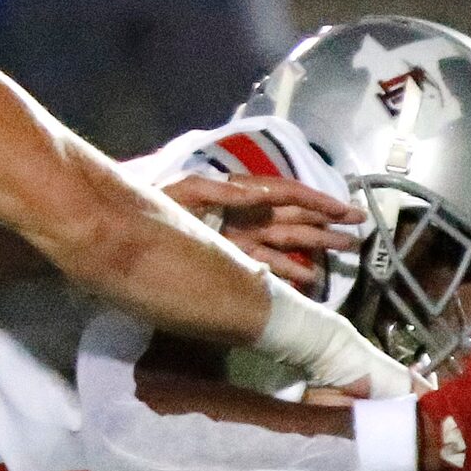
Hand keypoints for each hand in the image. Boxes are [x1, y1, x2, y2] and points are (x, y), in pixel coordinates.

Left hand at [162, 171, 360, 286]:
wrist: (112, 228)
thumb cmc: (145, 201)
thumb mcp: (182, 191)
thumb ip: (220, 192)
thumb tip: (258, 196)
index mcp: (234, 195)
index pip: (285, 195)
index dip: (317, 202)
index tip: (346, 210)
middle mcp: (240, 216)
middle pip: (291, 220)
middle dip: (325, 225)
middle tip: (358, 234)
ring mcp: (233, 239)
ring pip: (282, 243)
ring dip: (312, 248)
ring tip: (343, 254)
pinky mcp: (221, 260)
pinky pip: (261, 266)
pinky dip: (285, 272)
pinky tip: (307, 280)